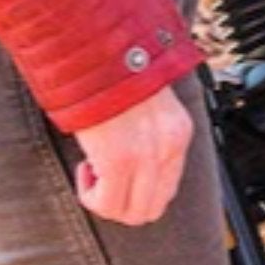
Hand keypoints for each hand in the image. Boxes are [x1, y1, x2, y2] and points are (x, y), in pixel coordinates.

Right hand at [73, 84, 194, 226]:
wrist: (101, 50)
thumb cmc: (117, 77)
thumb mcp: (149, 109)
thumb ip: (151, 138)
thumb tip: (135, 174)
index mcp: (179, 133)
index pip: (167, 190)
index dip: (138, 193)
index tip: (118, 177)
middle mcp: (169, 145)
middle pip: (150, 209)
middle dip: (121, 205)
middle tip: (102, 182)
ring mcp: (147, 154)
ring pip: (130, 213)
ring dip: (105, 201)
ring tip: (93, 170)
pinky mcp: (119, 159)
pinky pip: (106, 203)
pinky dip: (90, 194)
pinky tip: (85, 165)